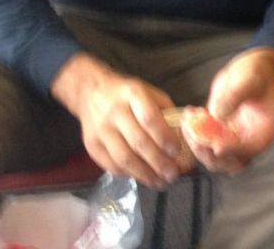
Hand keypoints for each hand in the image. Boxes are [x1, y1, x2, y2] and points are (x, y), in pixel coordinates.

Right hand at [51, 53, 182, 188]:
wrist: (91, 93)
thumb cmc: (127, 94)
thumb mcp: (149, 92)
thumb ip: (166, 111)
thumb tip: (183, 135)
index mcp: (133, 94)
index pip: (150, 119)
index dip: (164, 137)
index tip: (177, 151)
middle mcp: (115, 112)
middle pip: (138, 142)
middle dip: (158, 162)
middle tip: (173, 174)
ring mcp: (100, 130)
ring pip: (124, 158)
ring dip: (144, 174)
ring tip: (160, 182)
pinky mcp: (91, 145)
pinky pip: (111, 165)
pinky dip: (128, 174)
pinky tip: (141, 177)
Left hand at [190, 48, 273, 173]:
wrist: (250, 67)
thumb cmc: (255, 71)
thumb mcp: (249, 79)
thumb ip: (235, 96)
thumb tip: (218, 115)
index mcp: (268, 128)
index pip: (250, 149)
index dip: (232, 150)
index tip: (215, 145)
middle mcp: (254, 138)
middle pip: (232, 161)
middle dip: (211, 153)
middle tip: (195, 138)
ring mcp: (238, 138)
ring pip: (216, 157)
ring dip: (199, 146)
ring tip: (188, 123)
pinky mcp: (223, 134)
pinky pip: (208, 143)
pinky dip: (196, 135)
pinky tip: (189, 115)